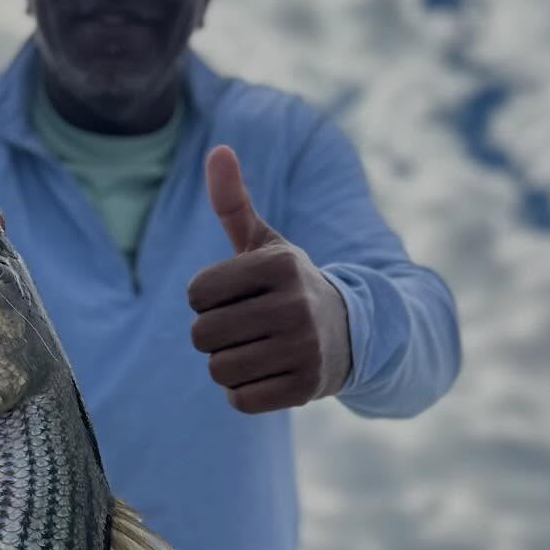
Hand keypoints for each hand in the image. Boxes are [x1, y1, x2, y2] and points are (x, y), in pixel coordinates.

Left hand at [187, 146, 351, 412]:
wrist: (352, 334)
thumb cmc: (290, 286)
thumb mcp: (267, 244)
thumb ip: (234, 203)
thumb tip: (217, 149)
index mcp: (280, 265)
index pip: (197, 293)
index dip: (205, 299)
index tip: (233, 297)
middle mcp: (294, 304)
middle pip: (202, 335)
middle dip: (213, 336)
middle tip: (243, 329)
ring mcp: (303, 348)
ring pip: (219, 370)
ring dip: (227, 365)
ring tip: (256, 350)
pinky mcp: (306, 387)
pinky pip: (240, 399)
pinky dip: (244, 392)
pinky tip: (267, 374)